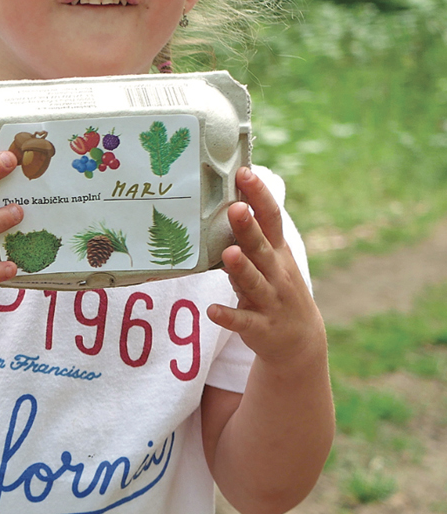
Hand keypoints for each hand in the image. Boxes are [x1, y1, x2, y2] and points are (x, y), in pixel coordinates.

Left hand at [207, 167, 324, 364]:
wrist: (300, 341)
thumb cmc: (276, 288)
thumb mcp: (270, 260)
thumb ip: (250, 235)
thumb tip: (224, 200)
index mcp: (277, 252)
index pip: (271, 219)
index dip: (259, 196)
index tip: (244, 173)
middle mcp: (277, 273)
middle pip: (262, 248)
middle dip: (249, 228)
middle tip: (235, 208)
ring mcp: (271, 300)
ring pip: (254, 282)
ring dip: (242, 268)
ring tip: (229, 253)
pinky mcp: (260, 327)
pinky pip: (243, 321)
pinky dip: (228, 316)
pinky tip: (212, 311)